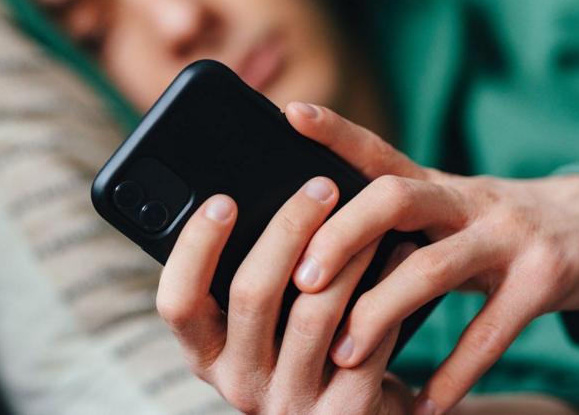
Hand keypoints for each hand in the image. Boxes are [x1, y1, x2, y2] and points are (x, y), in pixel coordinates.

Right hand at [156, 177, 418, 413]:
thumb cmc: (308, 352)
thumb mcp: (266, 326)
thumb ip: (256, 278)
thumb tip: (261, 189)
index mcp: (206, 356)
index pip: (178, 302)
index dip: (196, 248)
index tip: (223, 199)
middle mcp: (239, 385)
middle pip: (251, 294)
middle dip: (288, 230)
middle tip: (320, 187)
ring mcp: (291, 404)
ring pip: (314, 312)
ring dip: (345, 253)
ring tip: (370, 214)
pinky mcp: (343, 413)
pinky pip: (366, 339)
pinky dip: (385, 287)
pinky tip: (400, 251)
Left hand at [285, 102, 578, 414]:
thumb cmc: (503, 228)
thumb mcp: (454, 209)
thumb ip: (400, 221)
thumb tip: (316, 246)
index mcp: (439, 184)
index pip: (379, 151)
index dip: (337, 131)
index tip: (291, 112)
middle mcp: (470, 199)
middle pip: (395, 199)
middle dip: (342, 237)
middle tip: (302, 280)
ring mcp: (510, 236)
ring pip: (433, 267)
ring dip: (382, 312)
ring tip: (344, 355)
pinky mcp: (545, 279)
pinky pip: (490, 331)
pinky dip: (454, 374)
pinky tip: (425, 406)